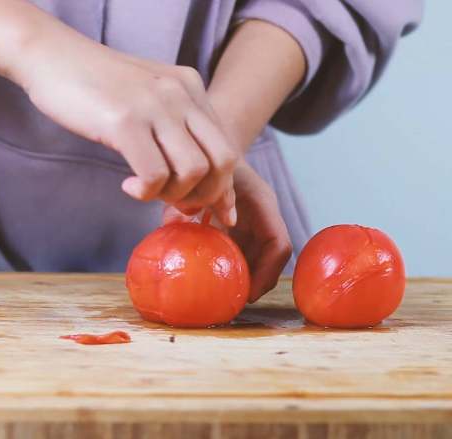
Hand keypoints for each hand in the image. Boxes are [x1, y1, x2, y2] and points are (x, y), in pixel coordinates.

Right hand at [11, 32, 238, 225]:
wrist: (51, 56)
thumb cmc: (96, 87)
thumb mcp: (148, 99)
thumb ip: (177, 129)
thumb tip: (201, 178)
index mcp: (191, 88)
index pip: (227, 146)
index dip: (223, 187)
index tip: (212, 211)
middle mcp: (181, 94)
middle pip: (223, 160)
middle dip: (207, 194)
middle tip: (177, 203)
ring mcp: (155, 106)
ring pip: (194, 171)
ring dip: (173, 195)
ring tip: (147, 189)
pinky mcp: (125, 121)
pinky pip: (155, 175)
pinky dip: (146, 192)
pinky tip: (128, 186)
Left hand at [163, 161, 291, 301]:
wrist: (210, 142)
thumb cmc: (207, 159)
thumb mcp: (201, 177)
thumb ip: (191, 199)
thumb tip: (173, 224)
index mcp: (262, 204)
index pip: (279, 244)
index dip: (267, 272)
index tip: (248, 293)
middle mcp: (262, 216)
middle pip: (269, 258)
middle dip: (254, 283)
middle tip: (230, 303)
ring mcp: (253, 222)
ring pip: (256, 259)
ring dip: (241, 278)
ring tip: (221, 297)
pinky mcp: (239, 227)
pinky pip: (240, 253)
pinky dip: (228, 267)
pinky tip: (208, 278)